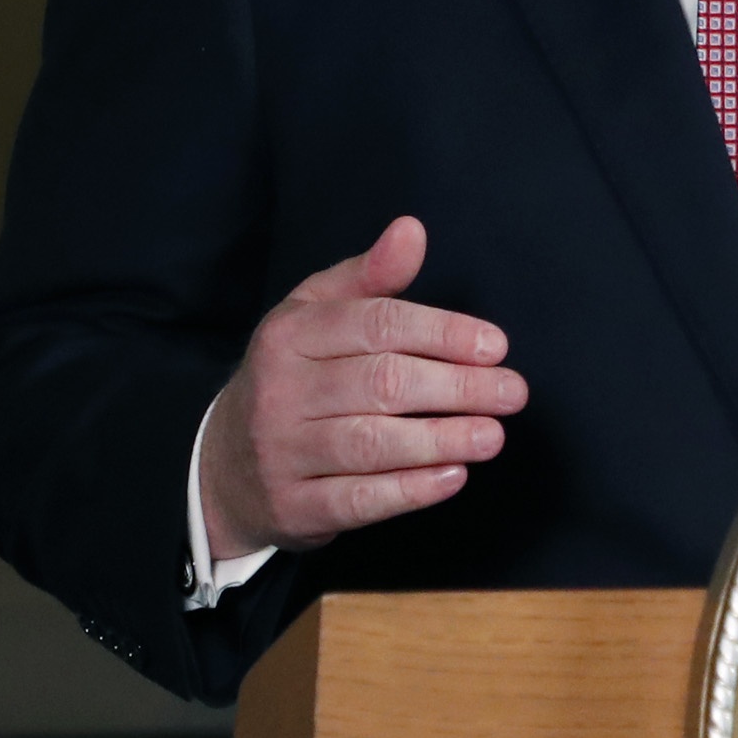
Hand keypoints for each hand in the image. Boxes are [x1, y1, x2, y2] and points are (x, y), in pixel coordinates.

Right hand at [198, 217, 522, 554]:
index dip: (443, 333)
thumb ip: (368, 276)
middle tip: (512, 393)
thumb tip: (411, 230)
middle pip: (381, 383)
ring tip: (493, 435)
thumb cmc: (292, 379)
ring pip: (371, 443)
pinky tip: (454, 477)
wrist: (225, 468)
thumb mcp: (314, 316)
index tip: (496, 346)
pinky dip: (410, 490)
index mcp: (290, 335)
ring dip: (442, 439)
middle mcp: (281, 391)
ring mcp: (283, 452)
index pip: (376, 325)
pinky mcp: (293, 506)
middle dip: (457, 387)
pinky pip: (359, 499)